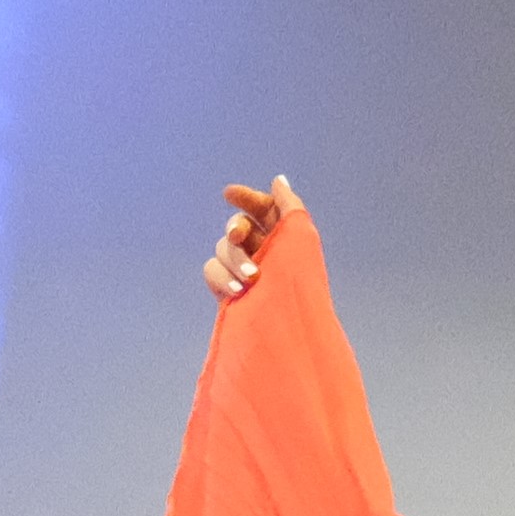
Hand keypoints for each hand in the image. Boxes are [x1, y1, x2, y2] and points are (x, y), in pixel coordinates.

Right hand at [207, 173, 300, 300]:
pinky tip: (238, 291)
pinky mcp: (229, 292)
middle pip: (237, 227)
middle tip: (239, 238)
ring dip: (234, 259)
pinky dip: (222, 277)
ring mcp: (244, 273)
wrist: (289, 335)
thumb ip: (290, 208)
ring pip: (222, 248)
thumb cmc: (301, 288)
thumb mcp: (301, 241)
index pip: (262, 210)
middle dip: (236, 229)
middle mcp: (263, 254)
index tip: (230, 194)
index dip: (246, 198)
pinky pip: (212, 270)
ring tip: (252, 280)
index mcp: (283, 240)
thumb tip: (278, 181)